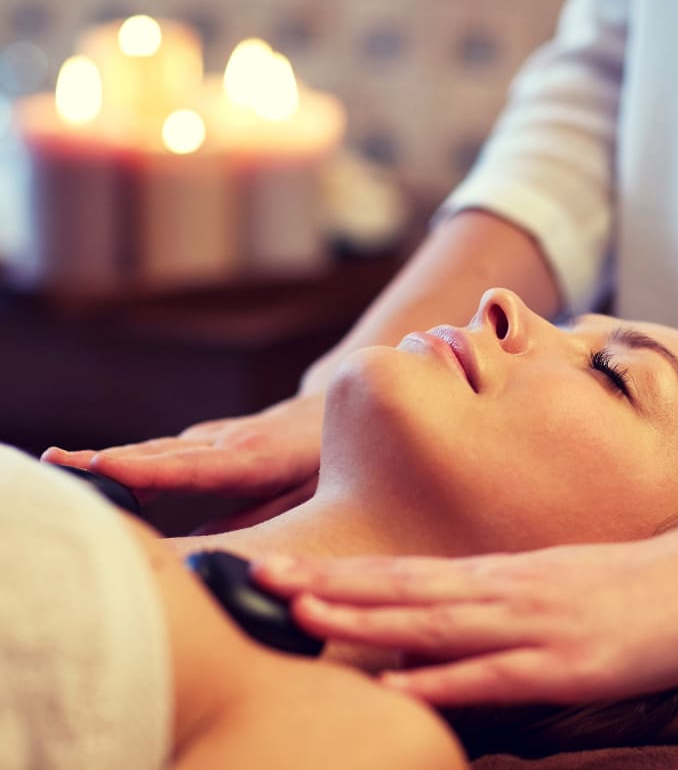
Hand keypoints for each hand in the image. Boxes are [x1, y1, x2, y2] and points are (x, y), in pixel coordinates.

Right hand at [41, 392, 325, 501]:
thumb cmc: (334, 461)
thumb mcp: (313, 495)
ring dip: (111, 458)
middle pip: (162, 454)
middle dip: (110, 461)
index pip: (197, 468)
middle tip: (57, 465)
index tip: (106, 468)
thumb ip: (263, 522)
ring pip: (159, 449)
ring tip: (60, 466)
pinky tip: (96, 470)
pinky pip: (167, 450)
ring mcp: (219, 434)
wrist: (343, 403)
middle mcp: (231, 441)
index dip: (152, 470)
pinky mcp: (212, 436)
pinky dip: (130, 459)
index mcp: (258, 459)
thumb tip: (207, 550)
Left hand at [252, 532, 677, 707]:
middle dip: (329, 586)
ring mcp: (535, 623)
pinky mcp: (567, 661)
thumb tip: (442, 625)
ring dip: (366, 618)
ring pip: (436, 621)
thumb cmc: (636, 585)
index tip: (279, 569)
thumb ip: (500, 600)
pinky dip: (442, 677)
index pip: (406, 572)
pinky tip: (397, 682)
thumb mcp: (558, 583)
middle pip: (404, 588)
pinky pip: (495, 673)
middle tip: (256, 581)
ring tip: (303, 614)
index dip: (341, 573)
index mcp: (502, 574)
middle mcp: (507, 590)